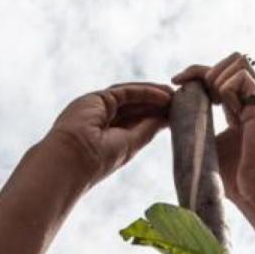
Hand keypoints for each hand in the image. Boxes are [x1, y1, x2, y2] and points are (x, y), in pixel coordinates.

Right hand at [45, 81, 173, 188]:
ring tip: (176, 97)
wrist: (71, 159)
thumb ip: (146, 129)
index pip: (137, 121)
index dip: (157, 116)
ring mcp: (100, 107)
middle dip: (159, 104)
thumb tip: (166, 119)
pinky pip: (127, 92)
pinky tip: (165, 96)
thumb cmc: (98, 161)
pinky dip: (146, 92)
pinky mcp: (99, 98)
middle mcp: (104, 119)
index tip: (178, 116)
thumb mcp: (130, 145)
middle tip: (182, 102)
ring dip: (155, 95)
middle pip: (136, 106)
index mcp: (109, 134)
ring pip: (132, 96)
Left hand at [171, 52, 254, 210]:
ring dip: (216, 75)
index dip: (196, 72)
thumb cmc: (235, 180)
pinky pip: (241, 77)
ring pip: (239, 61)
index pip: (220, 75)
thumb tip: (176, 116)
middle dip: (205, 69)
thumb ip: (199, 127)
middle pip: (232, 59)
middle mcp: (251, 102)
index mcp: (240, 109)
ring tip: (209, 101)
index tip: (175, 81)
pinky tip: (221, 107)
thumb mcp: (209, 147)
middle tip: (191, 92)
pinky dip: (226, 86)